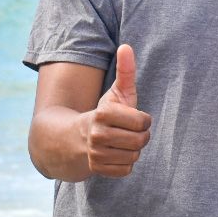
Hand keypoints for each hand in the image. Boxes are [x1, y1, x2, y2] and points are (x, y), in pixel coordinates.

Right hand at [79, 44, 151, 178]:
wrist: (74, 139)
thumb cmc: (105, 113)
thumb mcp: (116, 92)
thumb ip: (125, 71)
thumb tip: (127, 46)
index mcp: (103, 114)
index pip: (143, 122)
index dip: (143, 120)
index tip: (134, 118)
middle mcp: (97, 134)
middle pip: (141, 141)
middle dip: (141, 136)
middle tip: (130, 132)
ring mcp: (95, 153)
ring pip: (134, 156)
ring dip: (133, 150)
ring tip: (121, 142)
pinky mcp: (97, 169)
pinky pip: (126, 170)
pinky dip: (125, 164)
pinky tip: (115, 154)